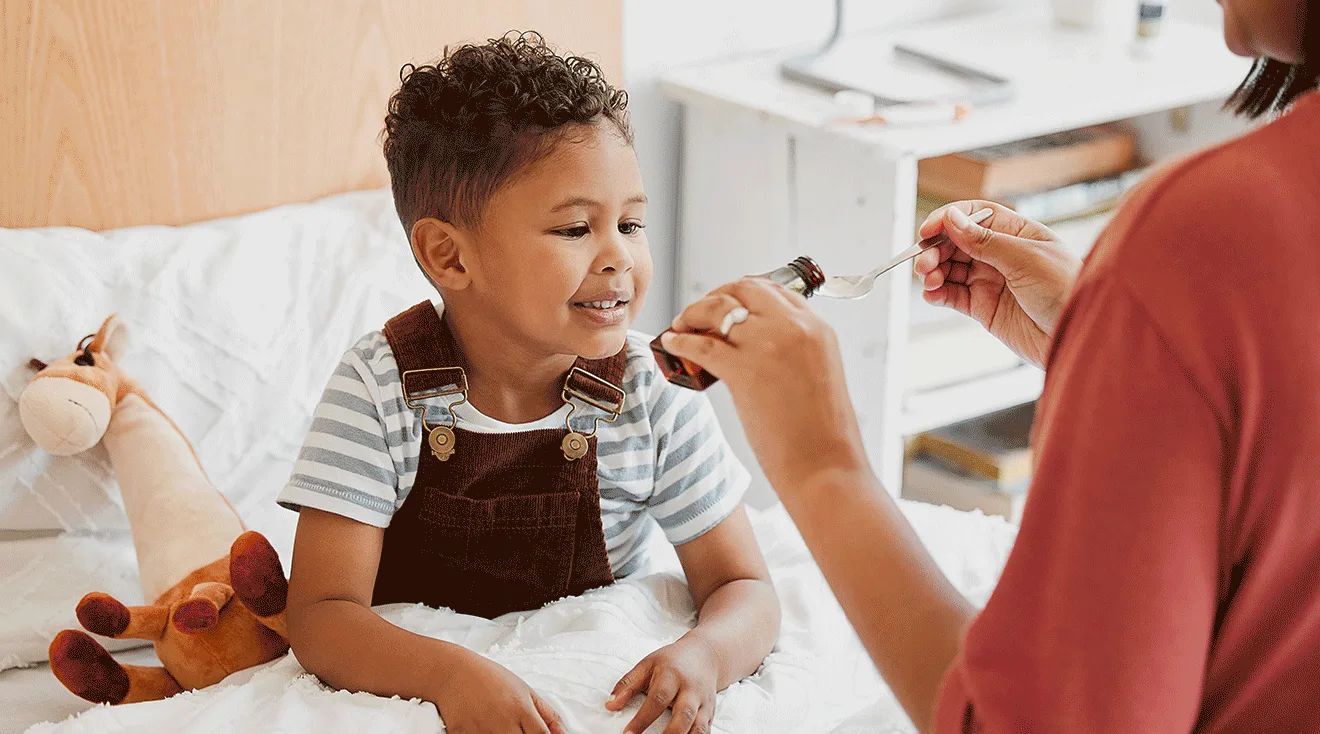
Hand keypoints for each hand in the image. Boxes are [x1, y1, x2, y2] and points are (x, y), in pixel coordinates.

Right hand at [433, 650, 566, 733]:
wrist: (454, 672)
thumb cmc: (490, 678)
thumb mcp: (524, 689)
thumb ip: (547, 714)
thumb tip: (563, 733)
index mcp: (521, 709)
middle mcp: (503, 722)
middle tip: (519, 732)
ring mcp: (482, 731)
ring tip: (502, 730)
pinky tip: (486, 730)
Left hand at [606, 634, 720, 733]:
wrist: (704, 655)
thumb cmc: (672, 661)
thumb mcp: (647, 665)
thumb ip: (627, 684)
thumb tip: (610, 704)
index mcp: (672, 675)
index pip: (657, 699)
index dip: (642, 719)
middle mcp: (691, 689)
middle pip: (684, 714)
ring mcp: (703, 702)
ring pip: (699, 726)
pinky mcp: (710, 712)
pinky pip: (706, 731)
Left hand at [660, 279, 866, 512]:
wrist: (826, 465)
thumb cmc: (823, 432)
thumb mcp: (819, 373)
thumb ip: (795, 351)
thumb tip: (757, 348)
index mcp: (817, 327)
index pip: (773, 290)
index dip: (742, 292)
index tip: (726, 302)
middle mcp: (795, 326)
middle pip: (743, 289)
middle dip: (715, 295)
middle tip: (699, 312)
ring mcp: (769, 344)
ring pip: (718, 309)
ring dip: (693, 313)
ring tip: (681, 326)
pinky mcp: (744, 369)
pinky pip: (701, 345)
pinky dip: (681, 341)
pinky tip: (673, 344)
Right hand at [912, 201, 1081, 367]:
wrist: (1078, 335)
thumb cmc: (1067, 291)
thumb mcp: (1025, 258)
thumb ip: (985, 240)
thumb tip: (953, 218)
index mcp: (1016, 233)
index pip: (975, 216)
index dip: (948, 219)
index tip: (928, 230)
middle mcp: (1001, 254)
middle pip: (956, 243)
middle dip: (936, 250)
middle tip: (924, 262)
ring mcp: (991, 281)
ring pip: (951, 269)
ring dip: (934, 272)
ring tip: (930, 280)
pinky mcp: (984, 307)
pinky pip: (953, 295)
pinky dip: (938, 294)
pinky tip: (932, 294)